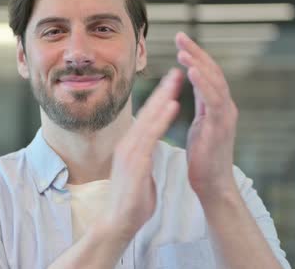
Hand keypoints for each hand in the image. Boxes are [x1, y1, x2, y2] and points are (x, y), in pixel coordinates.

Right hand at [104, 68, 183, 238]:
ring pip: (149, 118)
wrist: (117, 222)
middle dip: (163, 90)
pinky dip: (162, 118)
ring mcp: (130, 152)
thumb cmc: (131, 201)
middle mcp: (128, 144)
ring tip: (176, 79)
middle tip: (176, 71)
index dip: (160, 99)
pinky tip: (172, 105)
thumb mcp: (141, 174)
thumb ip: (145, 160)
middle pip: (148, 112)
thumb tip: (149, 154)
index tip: (172, 84)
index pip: (148, 118)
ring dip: (163, 97)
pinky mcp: (135, 162)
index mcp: (131, 147)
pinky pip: (152, 136)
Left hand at [175, 32, 238, 200]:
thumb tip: (193, 87)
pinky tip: (192, 70)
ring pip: (215, 82)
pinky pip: (214, 101)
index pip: (207, 74)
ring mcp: (225, 117)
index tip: (180, 41)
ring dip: (199, 64)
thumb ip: (201, 105)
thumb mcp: (201, 126)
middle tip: (180, 36)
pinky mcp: (221, 128)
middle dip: (196, 52)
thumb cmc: (204, 159)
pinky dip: (204, 84)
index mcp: (217, 106)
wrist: (213, 186)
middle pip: (212, 72)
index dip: (195, 56)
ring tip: (184, 50)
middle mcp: (225, 107)